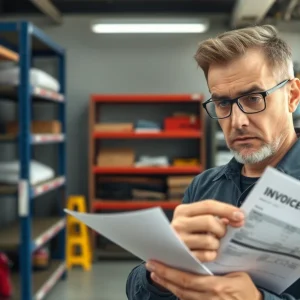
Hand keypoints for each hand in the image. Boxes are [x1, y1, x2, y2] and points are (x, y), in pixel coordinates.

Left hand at [146, 261, 262, 299]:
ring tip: (156, 274)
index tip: (156, 264)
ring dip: (167, 284)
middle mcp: (209, 298)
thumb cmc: (247, 289)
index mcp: (217, 287)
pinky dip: (177, 292)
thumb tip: (208, 243)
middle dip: (164, 277)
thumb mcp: (239, 273)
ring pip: (182, 296)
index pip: (188, 279)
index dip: (170, 272)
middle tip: (151, 266)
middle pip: (181, 288)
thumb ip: (221, 263)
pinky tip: (170, 284)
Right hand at [171, 200, 244, 261]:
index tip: (241, 215)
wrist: (167, 250)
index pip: (208, 205)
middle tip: (223, 233)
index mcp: (182, 210)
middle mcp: (178, 223)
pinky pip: (207, 255)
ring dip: (217, 243)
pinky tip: (209, 253)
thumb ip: (214, 216)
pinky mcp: (183, 256)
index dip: (227, 209)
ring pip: (209, 240)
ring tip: (213, 243)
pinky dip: (212, 254)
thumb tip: (238, 218)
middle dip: (222, 229)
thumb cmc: (188, 231)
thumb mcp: (196, 219)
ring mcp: (179, 240)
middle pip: (210, 221)